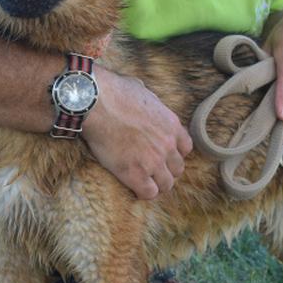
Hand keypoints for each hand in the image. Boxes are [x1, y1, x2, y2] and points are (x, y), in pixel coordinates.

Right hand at [82, 67, 192, 198]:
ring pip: (166, 184)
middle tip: (151, 170)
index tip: (162, 154)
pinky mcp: (135, 173)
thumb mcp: (142, 89)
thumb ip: (149, 99)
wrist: (97, 104)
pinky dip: (143, 193)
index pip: (186, 148)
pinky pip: (149, 193)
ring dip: (156, 184)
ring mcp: (153, 161)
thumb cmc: (114, 92)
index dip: (174, 153)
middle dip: (166, 170)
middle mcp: (167, 144)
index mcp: (171, 124)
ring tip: (144, 181)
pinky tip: (134, 187)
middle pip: (178, 168)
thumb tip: (142, 94)